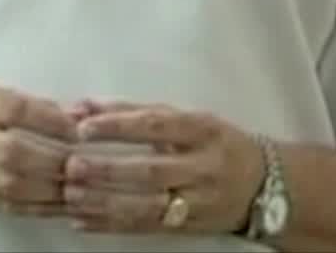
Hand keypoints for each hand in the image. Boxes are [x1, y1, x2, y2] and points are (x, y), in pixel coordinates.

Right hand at [0, 74, 79, 217]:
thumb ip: (16, 100)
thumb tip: (69, 109)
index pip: (12, 107)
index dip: (50, 119)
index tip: (79, 125)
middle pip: (13, 150)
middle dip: (54, 159)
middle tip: (85, 161)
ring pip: (11, 183)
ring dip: (51, 188)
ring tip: (81, 186)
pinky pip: (6, 203)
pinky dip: (38, 206)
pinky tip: (61, 204)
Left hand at [60, 99, 266, 234]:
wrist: (264, 186)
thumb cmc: (216, 143)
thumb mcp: (187, 118)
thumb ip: (134, 111)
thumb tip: (82, 106)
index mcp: (203, 131)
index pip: (157, 126)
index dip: (120, 127)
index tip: (84, 127)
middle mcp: (202, 167)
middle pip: (151, 171)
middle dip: (109, 171)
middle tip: (71, 166)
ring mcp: (196, 202)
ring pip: (147, 206)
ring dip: (105, 203)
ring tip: (72, 195)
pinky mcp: (187, 228)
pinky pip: (145, 228)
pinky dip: (111, 225)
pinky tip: (82, 220)